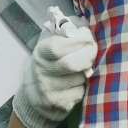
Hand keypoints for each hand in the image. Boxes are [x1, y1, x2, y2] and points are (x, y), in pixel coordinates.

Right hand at [13, 7, 96, 127]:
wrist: (34, 93)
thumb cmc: (49, 62)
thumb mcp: (50, 43)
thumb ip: (66, 31)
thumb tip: (84, 23)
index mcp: (40, 53)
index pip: (57, 47)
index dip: (77, 40)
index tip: (87, 35)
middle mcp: (41, 72)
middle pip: (71, 64)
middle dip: (88, 55)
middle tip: (93, 51)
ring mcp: (49, 90)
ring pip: (80, 78)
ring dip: (87, 71)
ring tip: (83, 67)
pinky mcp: (59, 104)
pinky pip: (80, 93)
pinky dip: (84, 87)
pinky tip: (77, 83)